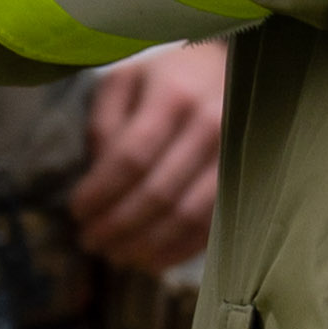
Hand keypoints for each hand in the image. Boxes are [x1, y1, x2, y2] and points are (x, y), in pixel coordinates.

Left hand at [72, 41, 225, 273]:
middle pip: (157, 192)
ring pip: (187, 216)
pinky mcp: (251, 181)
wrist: (237, 69)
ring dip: (146, 245)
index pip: (131, 158)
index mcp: (174, 96)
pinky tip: (151, 260)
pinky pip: (213, 225)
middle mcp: (212, 125)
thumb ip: (105, 125)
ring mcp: (237, 156)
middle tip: (89, 241)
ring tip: (115, 255)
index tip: (76, 213)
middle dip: (117, 226)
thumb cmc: (169, 76)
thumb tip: (98, 179)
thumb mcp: (126, 82)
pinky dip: (179, 249)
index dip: (100, 193)